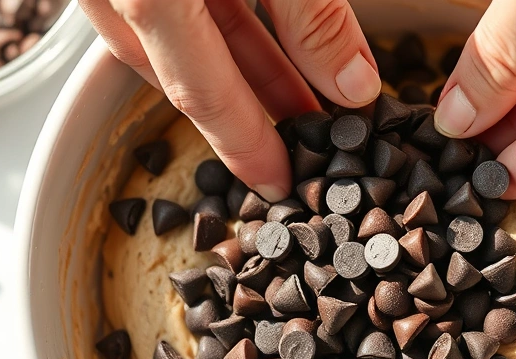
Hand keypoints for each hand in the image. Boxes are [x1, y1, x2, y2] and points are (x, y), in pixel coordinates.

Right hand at [79, 0, 381, 200]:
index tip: (283, 184)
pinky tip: (261, 35)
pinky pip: (162, 1)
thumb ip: (310, 12)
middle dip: (246, 114)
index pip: (199, 88)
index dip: (245, 144)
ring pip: (168, 36)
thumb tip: (353, 85)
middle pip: (180, 71)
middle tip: (303, 143)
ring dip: (235, 67)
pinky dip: (209, 25)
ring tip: (297, 94)